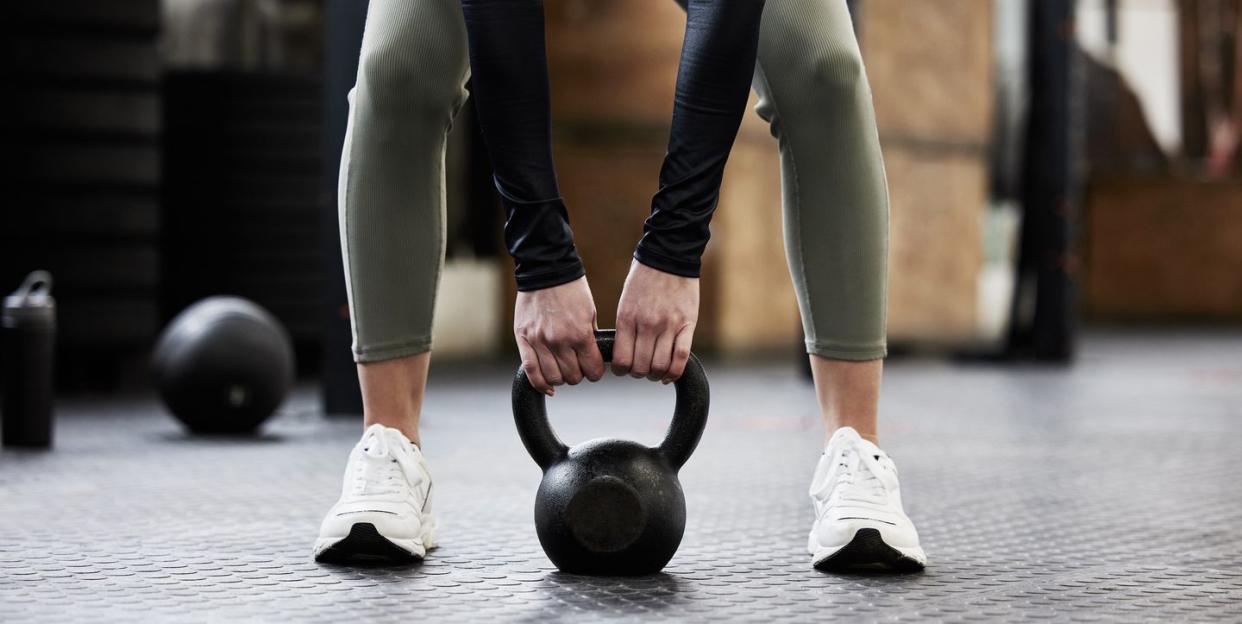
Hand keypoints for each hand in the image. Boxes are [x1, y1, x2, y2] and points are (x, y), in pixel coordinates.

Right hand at [514, 276, 605, 395]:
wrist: (546, 270)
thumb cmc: (571, 290)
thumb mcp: (590, 312)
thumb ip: (590, 337)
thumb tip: (593, 358)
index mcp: (580, 334)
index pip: (592, 370)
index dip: (595, 373)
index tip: (594, 370)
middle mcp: (559, 341)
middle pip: (572, 377)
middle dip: (578, 375)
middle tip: (578, 367)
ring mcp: (539, 341)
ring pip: (553, 378)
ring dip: (561, 378)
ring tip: (562, 369)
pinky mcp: (524, 339)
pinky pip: (531, 371)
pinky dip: (540, 384)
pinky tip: (548, 387)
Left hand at [612, 260, 698, 383]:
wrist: (669, 256)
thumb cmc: (644, 279)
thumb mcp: (625, 302)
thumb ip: (626, 328)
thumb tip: (624, 354)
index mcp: (627, 318)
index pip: (621, 360)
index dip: (621, 371)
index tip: (623, 370)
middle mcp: (647, 325)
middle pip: (641, 367)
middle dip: (639, 374)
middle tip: (640, 371)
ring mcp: (668, 325)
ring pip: (660, 366)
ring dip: (656, 375)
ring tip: (655, 372)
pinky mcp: (687, 324)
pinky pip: (682, 357)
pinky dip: (675, 371)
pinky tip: (670, 374)